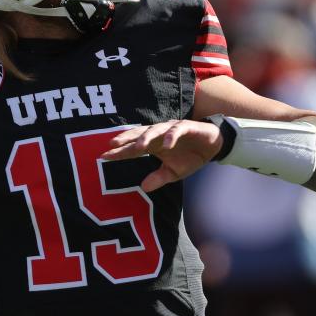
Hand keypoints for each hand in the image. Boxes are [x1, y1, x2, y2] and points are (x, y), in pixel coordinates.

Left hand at [101, 119, 222, 192]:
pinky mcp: (186, 127)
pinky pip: (177, 130)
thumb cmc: (190, 157)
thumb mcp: (174, 173)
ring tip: (139, 146)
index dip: (119, 152)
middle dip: (126, 138)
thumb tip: (144, 188)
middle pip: (138, 135)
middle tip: (112, 143)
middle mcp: (159, 135)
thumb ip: (158, 178)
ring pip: (155, 130)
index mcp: (153, 146)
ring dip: (147, 137)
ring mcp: (171, 130)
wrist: (212, 146)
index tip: (103, 156)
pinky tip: (167, 144)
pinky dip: (172, 136)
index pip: (132, 149)